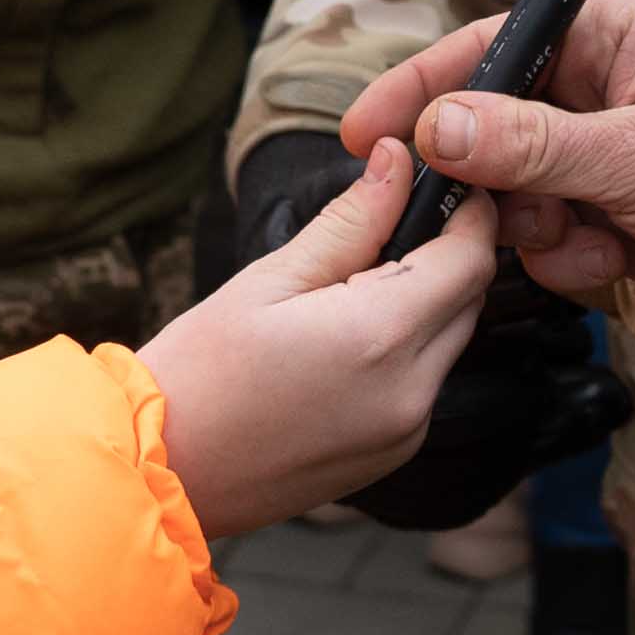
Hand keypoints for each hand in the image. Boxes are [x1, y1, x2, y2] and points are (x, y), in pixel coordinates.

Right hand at [145, 142, 495, 537]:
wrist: (165, 473)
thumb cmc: (199, 371)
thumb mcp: (269, 278)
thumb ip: (349, 221)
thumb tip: (396, 161)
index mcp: (379, 337)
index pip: (469, 259)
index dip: (469, 214)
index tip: (448, 185)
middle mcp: (410, 391)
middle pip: (469, 300)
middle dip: (446, 255)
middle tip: (391, 225)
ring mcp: (405, 431)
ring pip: (451, 342)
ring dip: (427, 303)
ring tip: (356, 283)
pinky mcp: (394, 454)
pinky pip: (427, 383)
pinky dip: (408, 350)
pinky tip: (349, 338)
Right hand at [345, 0, 634, 333]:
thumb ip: (533, 146)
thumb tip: (439, 125)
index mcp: (608, 37)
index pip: (490, 48)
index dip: (423, 90)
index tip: (366, 136)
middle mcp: (600, 89)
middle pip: (491, 133)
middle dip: (495, 184)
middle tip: (512, 215)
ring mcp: (606, 155)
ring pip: (517, 197)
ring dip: (542, 229)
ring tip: (596, 235)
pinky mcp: (618, 215)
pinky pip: (555, 239)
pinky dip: (575, 258)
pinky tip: (623, 261)